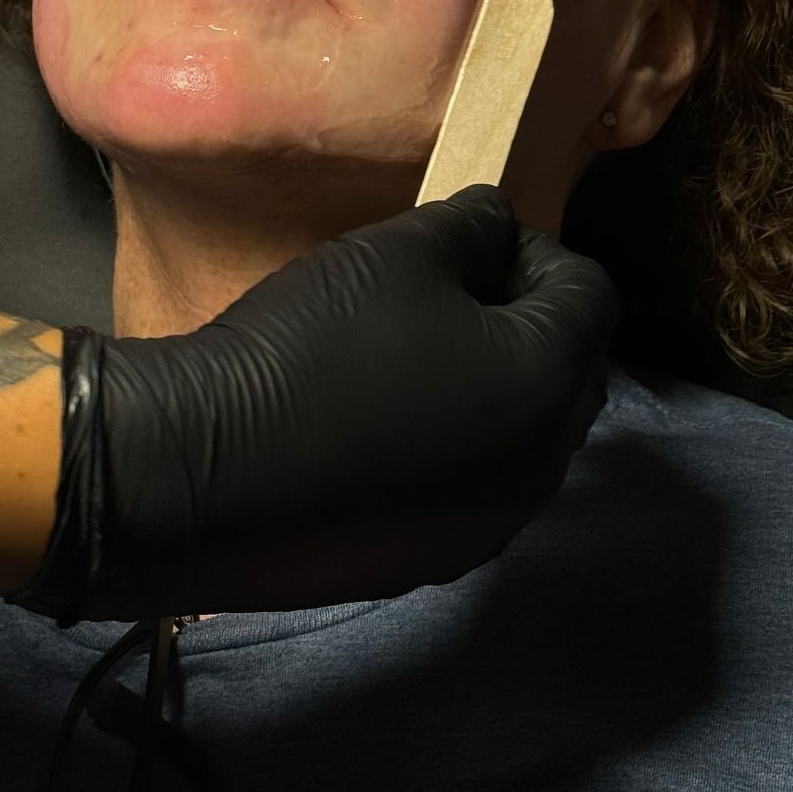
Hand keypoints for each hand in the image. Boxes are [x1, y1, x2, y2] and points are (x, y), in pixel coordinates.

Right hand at [8, 184, 620, 621]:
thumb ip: (470, 226)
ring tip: (409, 361)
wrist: (200, 474)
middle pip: (572, 373)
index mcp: (550, 386)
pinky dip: (448, 452)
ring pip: (523, 441)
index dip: (535, 250)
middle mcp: (540, 470)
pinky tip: (375, 430)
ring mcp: (485, 530)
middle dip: (526, 323)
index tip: (468, 239)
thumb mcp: (396, 251)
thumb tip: (496, 226)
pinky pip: (467, 491)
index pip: (592, 295)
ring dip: (492, 391)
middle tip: (446, 294)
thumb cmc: (313, 345)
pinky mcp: (427, 566)